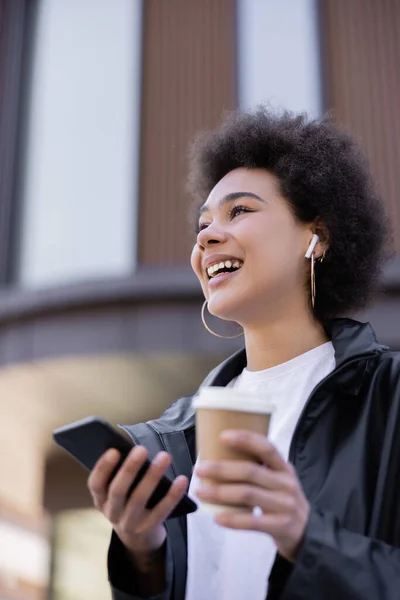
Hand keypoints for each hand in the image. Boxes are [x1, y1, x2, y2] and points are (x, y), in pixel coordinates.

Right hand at [88, 446, 188, 563]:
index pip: (95, 484)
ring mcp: (129, 524)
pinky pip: (161, 511)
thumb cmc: (129, 502)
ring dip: (152, 476)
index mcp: (101, 499)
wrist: (138, 539)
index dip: (103, 468)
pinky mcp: (148, 529)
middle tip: (142, 449)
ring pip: (139, 499)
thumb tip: (134, 449)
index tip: (114, 450)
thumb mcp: (119, 493)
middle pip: (118, 491)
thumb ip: (122, 475)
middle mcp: (112, 513)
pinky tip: (182, 479)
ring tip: (164, 456)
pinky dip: (172, 495)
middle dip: (129, 469)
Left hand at [195, 430, 308, 561]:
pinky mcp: (280, 526)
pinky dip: (232, 519)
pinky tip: (217, 516)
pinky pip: (252, 522)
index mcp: (285, 468)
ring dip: (220, 492)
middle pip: (250, 471)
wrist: (307, 533)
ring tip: (201, 492)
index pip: (266, 448)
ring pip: (248, 494)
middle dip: (222, 469)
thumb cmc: (283, 500)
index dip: (245, 440)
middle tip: (200, 469)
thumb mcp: (279, 479)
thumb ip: (259, 468)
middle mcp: (287, 484)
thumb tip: (219, 455)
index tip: (222, 436)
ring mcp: (285, 505)